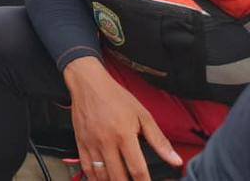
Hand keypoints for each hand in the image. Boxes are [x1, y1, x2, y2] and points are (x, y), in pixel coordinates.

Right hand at [64, 56, 181, 180]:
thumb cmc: (115, 97)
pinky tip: (102, 180)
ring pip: (101, 175)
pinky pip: (86, 167)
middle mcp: (106, 141)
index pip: (137, 169)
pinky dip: (94, 178)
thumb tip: (176, 160)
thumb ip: (159, 140)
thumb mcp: (143, 115)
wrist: (88, 83)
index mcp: (124, 135)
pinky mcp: (80, 142)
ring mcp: (91, 143)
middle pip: (118, 176)